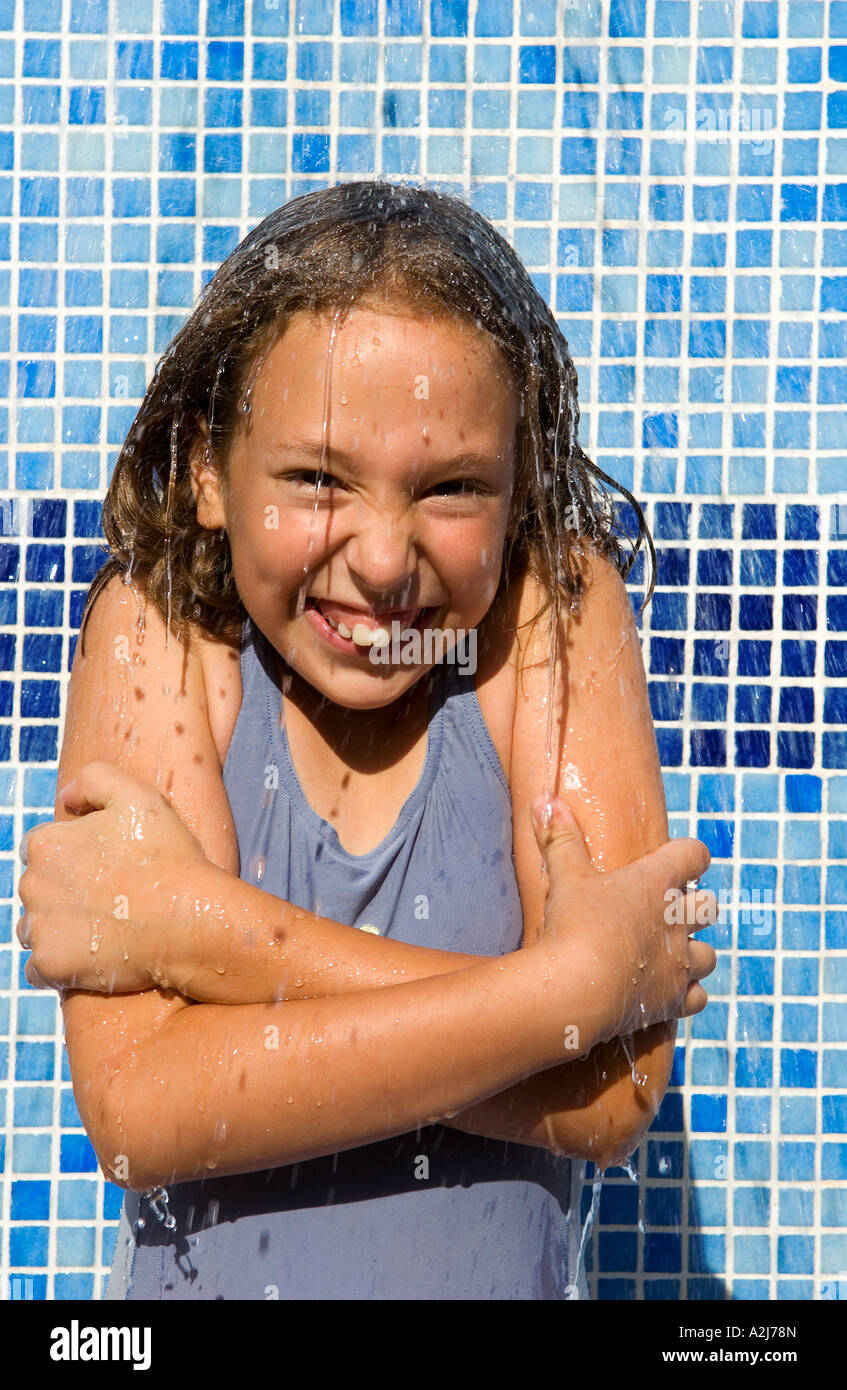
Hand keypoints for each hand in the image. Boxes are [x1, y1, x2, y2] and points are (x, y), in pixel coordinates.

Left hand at [17, 761, 209, 993]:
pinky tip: (94, 956)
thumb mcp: (137, 796)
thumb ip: (94, 780)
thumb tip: (66, 797)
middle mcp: (31, 884)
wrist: (188, 920)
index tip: (106, 868)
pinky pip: (40, 968)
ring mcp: (38, 927)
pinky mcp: (49, 965)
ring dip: (61, 928)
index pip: (44, 849)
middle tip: (110, 899)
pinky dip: (62, 964)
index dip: (77, 857)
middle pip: (38, 889)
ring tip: (105, 928)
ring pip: (36, 928)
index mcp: (45, 843)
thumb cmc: (167, 857)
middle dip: (65, 893)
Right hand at [529, 795, 716, 1041]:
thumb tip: (544, 799)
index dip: (691, 854)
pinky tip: (668, 992)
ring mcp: (679, 963)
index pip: (695, 854)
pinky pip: (698, 997)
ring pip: (708, 955)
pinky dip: (687, 994)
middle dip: (695, 907)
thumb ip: (559, 837)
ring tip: (670, 954)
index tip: (680, 858)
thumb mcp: (564, 875)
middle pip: (709, 906)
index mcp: (656, 883)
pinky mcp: (673, 999)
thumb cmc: (573, 925)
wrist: (576, 989)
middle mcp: (677, 920)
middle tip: (669, 911)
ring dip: (694, 953)